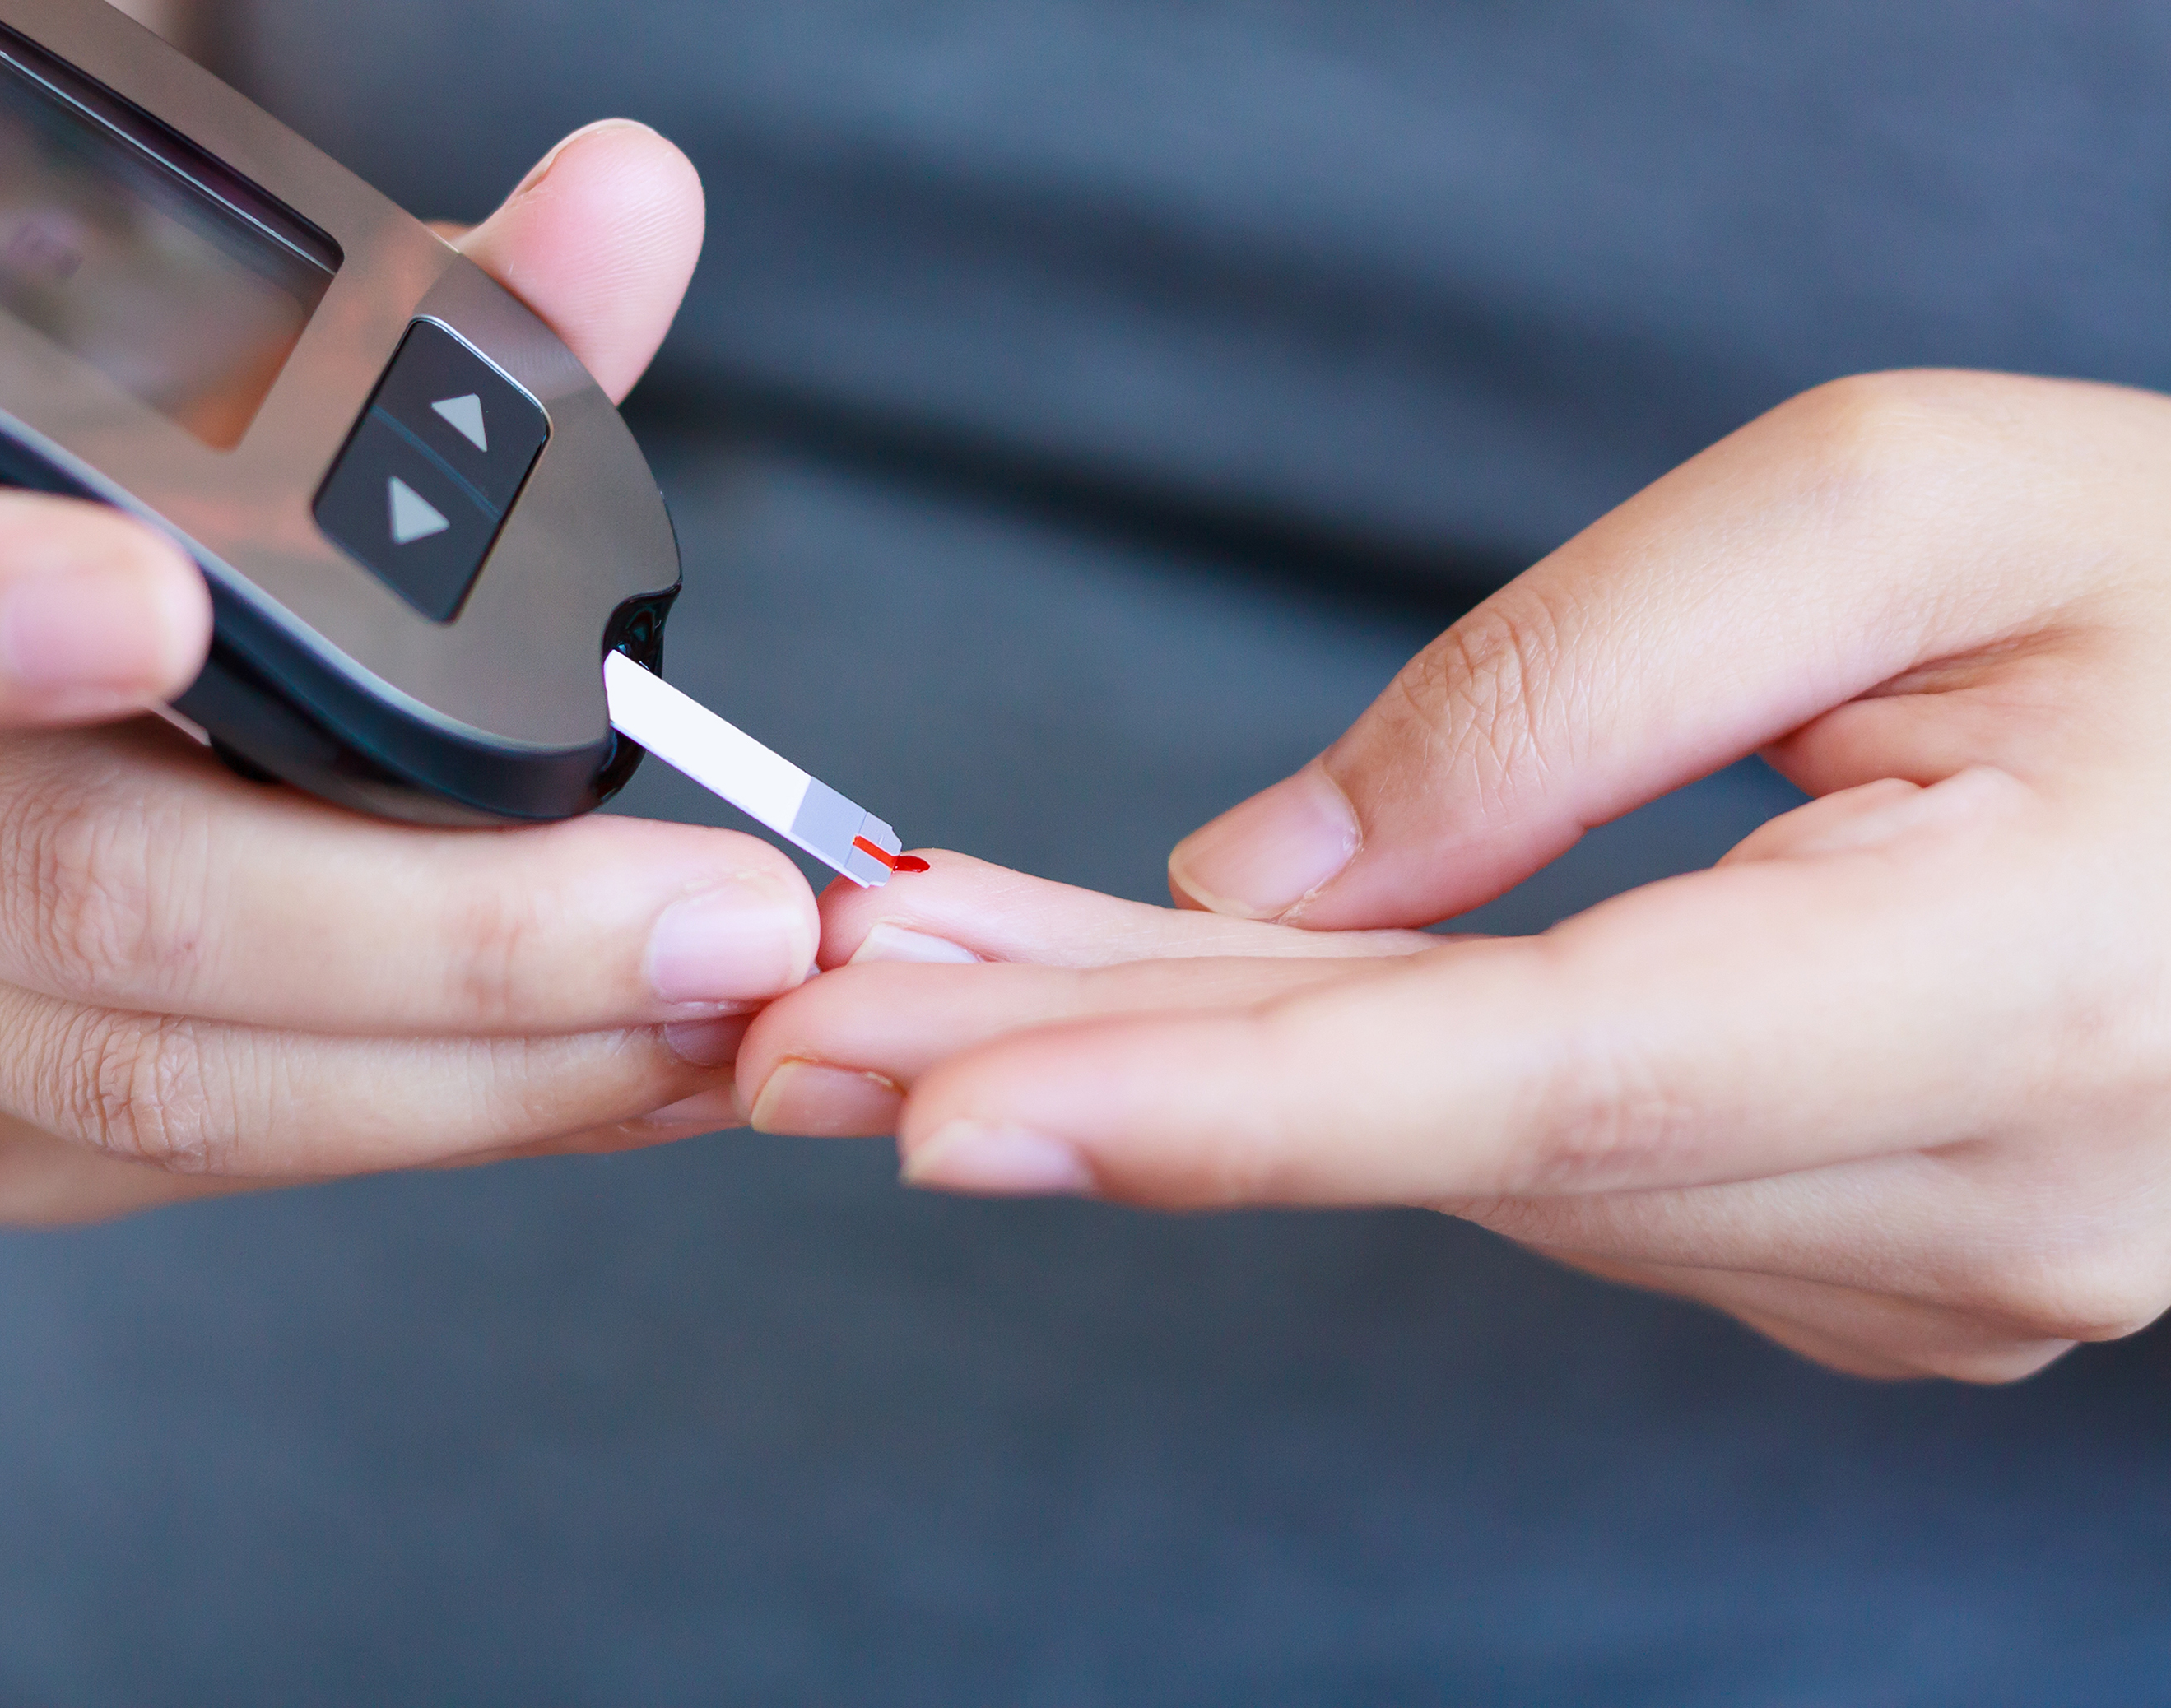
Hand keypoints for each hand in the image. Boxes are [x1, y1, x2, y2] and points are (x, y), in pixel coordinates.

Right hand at [0, 122, 818, 1225]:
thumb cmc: (57, 522)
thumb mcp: (179, 401)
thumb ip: (420, 328)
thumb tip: (633, 206)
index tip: (165, 602)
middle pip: (105, 903)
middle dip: (461, 939)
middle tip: (727, 921)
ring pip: (183, 1083)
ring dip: (506, 1071)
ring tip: (734, 1016)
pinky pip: (225, 1159)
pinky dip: (465, 1118)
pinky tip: (636, 1073)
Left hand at [740, 371, 2170, 1382]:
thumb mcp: (1910, 509)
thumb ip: (1568, 687)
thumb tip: (1275, 873)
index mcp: (2021, 987)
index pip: (1537, 1075)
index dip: (1216, 1099)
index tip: (942, 1109)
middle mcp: (1970, 1196)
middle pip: (1437, 1137)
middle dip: (1102, 1071)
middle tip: (813, 1019)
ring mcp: (1924, 1267)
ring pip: (1466, 1168)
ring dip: (1190, 1073)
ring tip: (930, 987)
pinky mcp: (1869, 1259)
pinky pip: (1548, 1173)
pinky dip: (1344, 1090)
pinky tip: (1172, 1018)